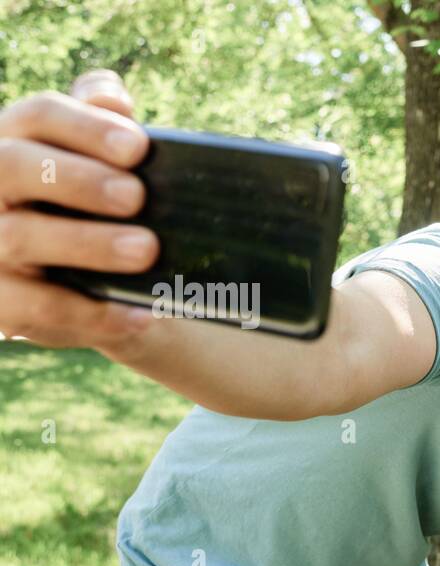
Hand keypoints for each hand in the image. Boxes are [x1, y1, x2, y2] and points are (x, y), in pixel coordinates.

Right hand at [0, 69, 156, 348]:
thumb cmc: (106, 210)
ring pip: (20, 237)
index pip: (38, 116)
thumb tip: (112, 98)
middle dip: (77, 179)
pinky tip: (143, 314)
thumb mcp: (109, 169)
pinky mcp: (0, 303)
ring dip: (87, 244)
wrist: (105, 286)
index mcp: (17, 142)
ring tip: (146, 250)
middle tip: (136, 197)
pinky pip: (36, 309)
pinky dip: (93, 314)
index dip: (85, 127)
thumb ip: (106, 129)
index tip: (137, 148)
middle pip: (13, 166)